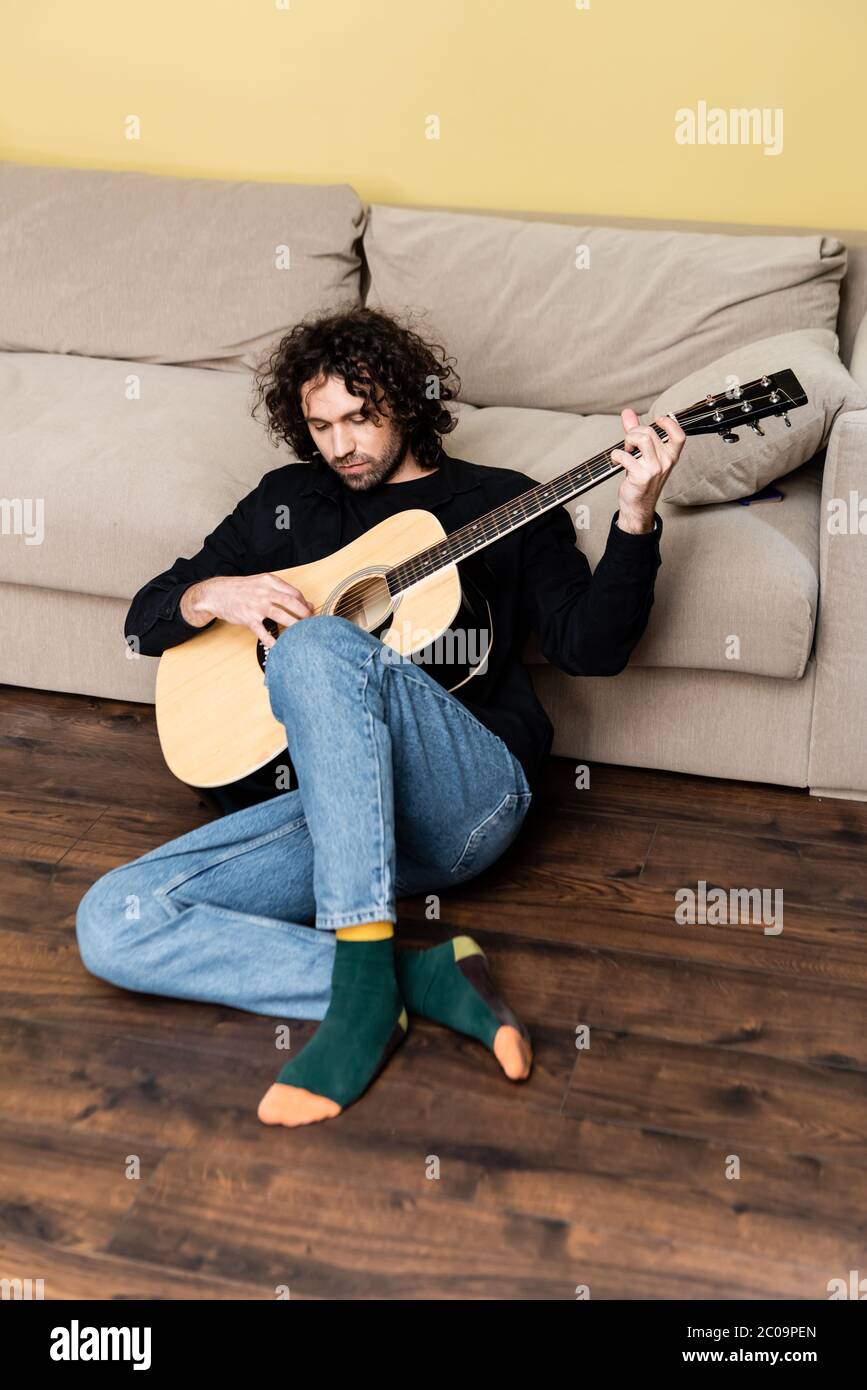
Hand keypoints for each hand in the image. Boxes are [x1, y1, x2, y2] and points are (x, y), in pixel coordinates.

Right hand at [180, 573, 313, 647]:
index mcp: (269, 581)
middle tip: (311, 623)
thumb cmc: (242, 589)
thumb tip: (304, 602)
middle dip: (305, 614)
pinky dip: (272, 640)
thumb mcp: (261, 583)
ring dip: (294, 625)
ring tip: (302, 633)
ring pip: (281, 615)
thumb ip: (281, 591)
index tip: (310, 611)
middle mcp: (264, 592)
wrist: (217, 593)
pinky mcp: (248, 618)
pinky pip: (263, 631)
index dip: (305, 603)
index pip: (294, 592)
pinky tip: (279, 646)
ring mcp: (256, 605)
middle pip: (291, 603)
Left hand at [610, 407, 685, 532]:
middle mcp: (666, 462)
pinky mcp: (641, 476)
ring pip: (642, 438)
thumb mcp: (643, 455)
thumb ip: (635, 432)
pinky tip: (616, 461)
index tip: (657, 420)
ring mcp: (655, 469)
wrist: (638, 506)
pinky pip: (625, 455)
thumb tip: (627, 412)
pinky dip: (616, 455)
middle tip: (628, 444)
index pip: (679, 435)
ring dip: (627, 440)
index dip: (669, 423)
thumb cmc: (641, 479)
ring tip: (626, 450)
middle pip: (649, 432)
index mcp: (670, 456)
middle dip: (633, 433)